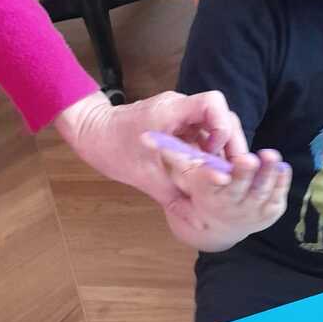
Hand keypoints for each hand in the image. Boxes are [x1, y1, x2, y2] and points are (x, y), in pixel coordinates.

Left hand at [53, 90, 247, 208]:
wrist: (90, 132)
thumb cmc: (110, 148)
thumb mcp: (143, 176)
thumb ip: (173, 194)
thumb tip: (197, 218)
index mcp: (171, 111)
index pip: (213, 103)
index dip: (223, 127)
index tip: (216, 153)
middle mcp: (180, 108)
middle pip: (222, 116)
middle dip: (230, 144)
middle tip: (231, 172)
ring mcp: (181, 115)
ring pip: (215, 127)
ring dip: (221, 151)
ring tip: (220, 176)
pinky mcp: (179, 125)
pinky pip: (203, 135)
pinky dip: (209, 153)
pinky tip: (207, 174)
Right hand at [157, 149, 290, 250]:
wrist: (222, 227)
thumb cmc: (201, 195)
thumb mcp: (184, 177)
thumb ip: (172, 155)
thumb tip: (144, 137)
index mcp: (207, 198)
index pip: (207, 186)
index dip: (212, 180)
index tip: (220, 174)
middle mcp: (227, 208)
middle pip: (237, 190)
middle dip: (243, 174)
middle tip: (249, 158)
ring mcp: (250, 213)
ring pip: (260, 193)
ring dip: (267, 175)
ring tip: (271, 157)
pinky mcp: (268, 215)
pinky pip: (276, 198)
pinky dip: (280, 183)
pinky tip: (283, 167)